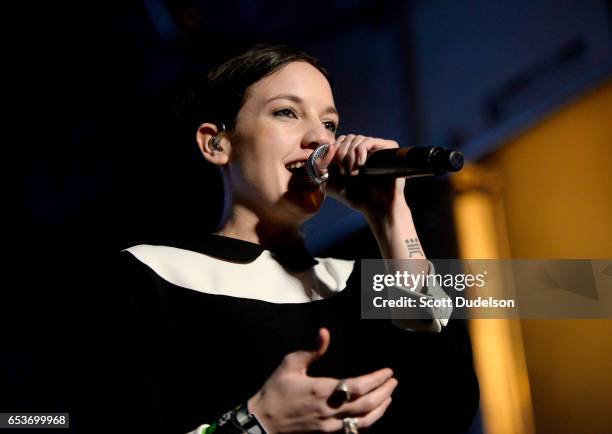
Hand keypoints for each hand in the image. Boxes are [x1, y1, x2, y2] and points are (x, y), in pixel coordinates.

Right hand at [248, 328, 397, 432]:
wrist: (262, 421)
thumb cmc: (275, 390)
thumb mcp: (290, 364)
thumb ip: (311, 349)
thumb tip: (325, 332)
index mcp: (321, 391)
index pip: (358, 386)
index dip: (376, 380)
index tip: (388, 371)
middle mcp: (329, 410)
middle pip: (366, 405)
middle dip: (384, 392)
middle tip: (393, 381)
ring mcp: (329, 425)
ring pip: (363, 421)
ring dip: (380, 409)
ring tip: (389, 396)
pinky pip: (353, 430)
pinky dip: (368, 422)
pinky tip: (373, 413)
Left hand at [317, 135, 406, 218]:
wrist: (375, 206)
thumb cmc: (354, 197)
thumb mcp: (327, 182)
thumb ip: (320, 165)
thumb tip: (330, 146)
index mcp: (352, 154)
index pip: (339, 141)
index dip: (332, 150)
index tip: (332, 166)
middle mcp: (364, 149)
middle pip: (347, 138)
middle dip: (340, 154)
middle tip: (343, 173)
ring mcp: (376, 148)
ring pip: (356, 138)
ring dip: (349, 156)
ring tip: (353, 173)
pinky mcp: (387, 148)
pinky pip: (368, 141)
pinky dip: (360, 151)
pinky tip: (361, 165)